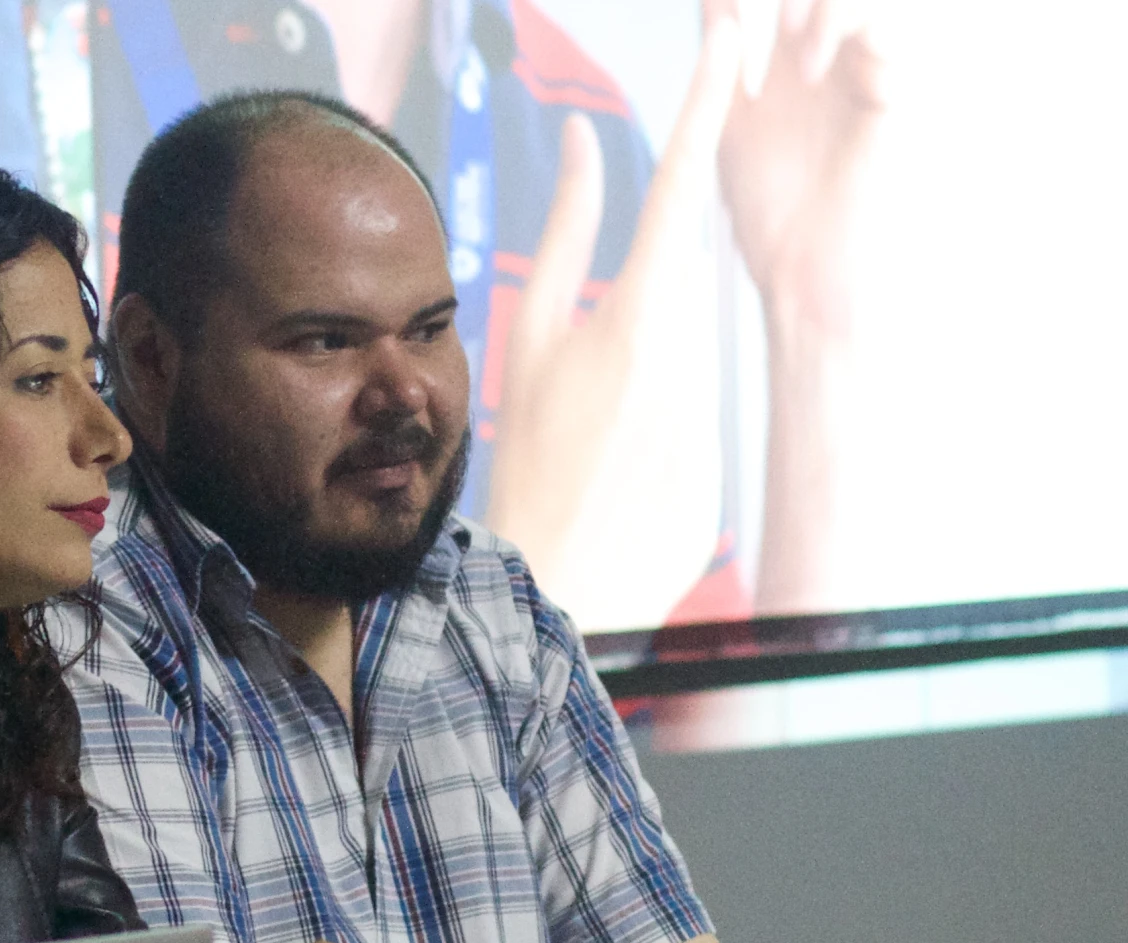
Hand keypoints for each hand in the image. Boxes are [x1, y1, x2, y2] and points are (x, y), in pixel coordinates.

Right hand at [481, 20, 741, 629]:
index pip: (680, 185)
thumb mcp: (526, 338)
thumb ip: (564, 234)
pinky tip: (617, 464)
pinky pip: (691, 399)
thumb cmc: (526, 461)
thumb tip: (586, 147)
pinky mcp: (721, 447)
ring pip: (691, 335)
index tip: (727, 47)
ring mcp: (711, 398)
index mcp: (636, 312)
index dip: (704, 107)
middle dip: (650, 280)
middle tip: (605, 346)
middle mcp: (689, 348)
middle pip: (687, 268)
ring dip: (645, 361)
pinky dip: (654, 415)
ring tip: (597, 429)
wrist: (559, 579)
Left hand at [711, 0, 885, 334]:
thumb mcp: (727, 122)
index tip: (723, 0)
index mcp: (789, 61)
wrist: (798, 261)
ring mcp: (859, 75)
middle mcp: (830, 60)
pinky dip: (848, 33)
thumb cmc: (764, 205)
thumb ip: (721, 64)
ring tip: (789, 33)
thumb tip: (711, 1)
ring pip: (860, 3)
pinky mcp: (885, 98)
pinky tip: (811, 69)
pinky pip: (885, 40)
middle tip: (767, 13)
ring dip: (822, 5)